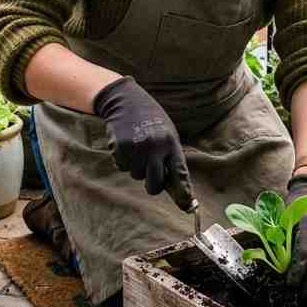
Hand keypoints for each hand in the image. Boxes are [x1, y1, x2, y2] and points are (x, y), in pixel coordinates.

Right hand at [93, 76, 193, 210]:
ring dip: (136, 167)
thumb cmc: (151, 119)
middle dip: (153, 185)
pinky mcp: (119, 148)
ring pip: (136, 176)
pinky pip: (121, 166)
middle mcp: (155, 147)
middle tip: (150, 174)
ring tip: (137, 147)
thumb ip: (171, 157)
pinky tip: (126, 144)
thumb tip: (176, 186)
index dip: (183, 192)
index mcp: (171, 143)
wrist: (126, 100)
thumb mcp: (167, 133)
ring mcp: (136, 149)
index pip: (180, 173)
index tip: (187, 206)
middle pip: (155, 185)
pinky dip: (123, 160)